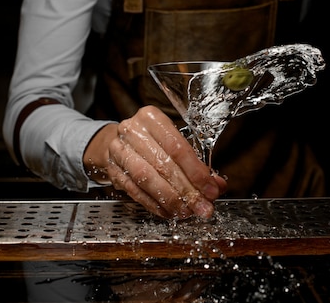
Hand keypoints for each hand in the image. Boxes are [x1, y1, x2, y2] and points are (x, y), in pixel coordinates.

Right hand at [83, 105, 227, 219]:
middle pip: (163, 165)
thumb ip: (197, 163)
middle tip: (202, 207)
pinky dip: (154, 204)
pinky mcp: (112, 170)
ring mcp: (119, 150)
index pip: (177, 147)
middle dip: (187, 191)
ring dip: (170, 200)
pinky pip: (135, 191)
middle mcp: (132, 131)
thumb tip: (217, 185)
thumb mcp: (174, 142)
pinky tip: (168, 212)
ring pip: (147, 179)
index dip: (196, 172)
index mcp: (151, 118)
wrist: (114, 141)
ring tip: (186, 212)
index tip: (210, 189)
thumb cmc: (151, 141)